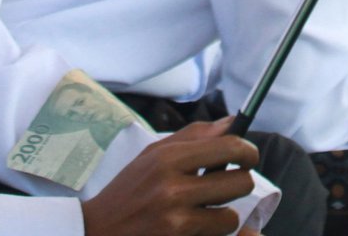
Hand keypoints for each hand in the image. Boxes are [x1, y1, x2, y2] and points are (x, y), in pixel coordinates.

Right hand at [80, 119, 258, 235]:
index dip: (248, 152)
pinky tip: (194, 227)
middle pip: (239, 182)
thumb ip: (194, 136)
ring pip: (231, 216)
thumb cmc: (129, 190)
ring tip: (206, 210)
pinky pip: (216, 235)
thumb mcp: (153, 154)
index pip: (229, 147)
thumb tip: (231, 123)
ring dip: (224, 214)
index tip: (249, 157)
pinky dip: (211, 232)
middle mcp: (173, 188)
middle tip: (227, 184)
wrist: (97, 230)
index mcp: (168, 158)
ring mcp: (176, 220)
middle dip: (239, 184)